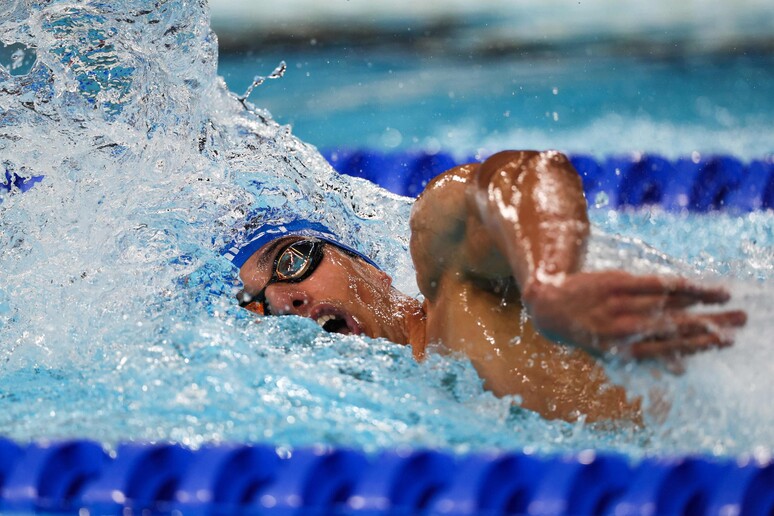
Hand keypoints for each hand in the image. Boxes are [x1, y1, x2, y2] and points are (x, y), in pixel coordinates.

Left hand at [521, 270, 746, 359]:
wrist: (549, 306)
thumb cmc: (586, 330)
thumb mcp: (610, 350)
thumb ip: (644, 357)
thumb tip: (680, 371)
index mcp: (624, 351)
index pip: (672, 349)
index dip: (702, 344)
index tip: (727, 341)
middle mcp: (623, 331)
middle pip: (677, 327)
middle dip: (712, 324)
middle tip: (741, 321)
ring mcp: (619, 306)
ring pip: (669, 304)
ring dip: (703, 302)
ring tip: (728, 300)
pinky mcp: (615, 283)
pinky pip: (654, 284)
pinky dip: (680, 285)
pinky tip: (699, 285)